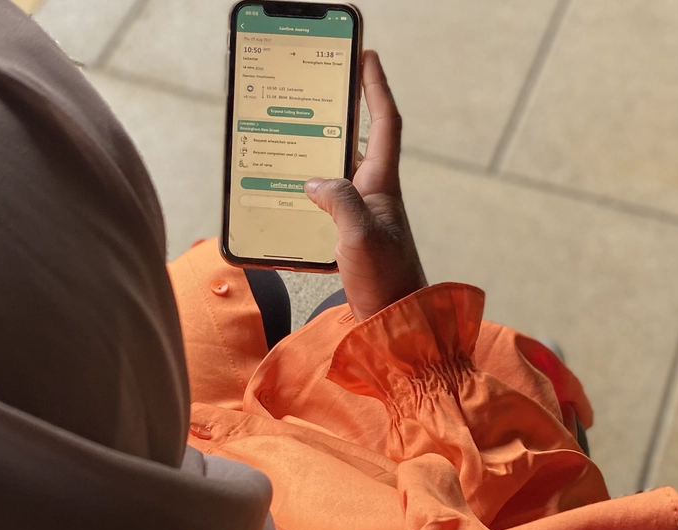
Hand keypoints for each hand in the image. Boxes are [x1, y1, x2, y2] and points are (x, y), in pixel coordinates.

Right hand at [305, 50, 425, 321]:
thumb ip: (340, 201)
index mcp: (382, 186)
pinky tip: (282, 194)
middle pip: (356, 140)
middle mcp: (374, 195)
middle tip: (314, 88)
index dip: (375, 87)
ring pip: (336, 172)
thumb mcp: (361, 238)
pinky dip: (305, 194)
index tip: (365, 56)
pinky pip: (324, 204)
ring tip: (287, 135)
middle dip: (338, 112)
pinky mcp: (348, 237)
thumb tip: (315, 182)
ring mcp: (362, 216)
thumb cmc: (386, 284)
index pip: (384, 123)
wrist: (395, 326)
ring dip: (315, 153)